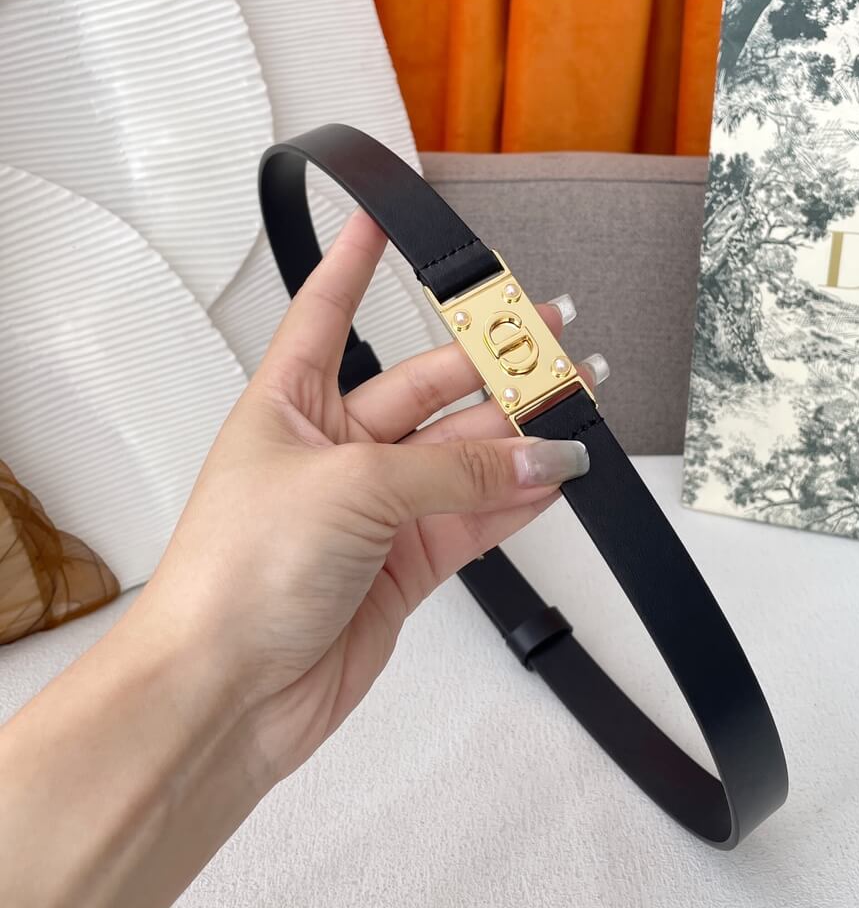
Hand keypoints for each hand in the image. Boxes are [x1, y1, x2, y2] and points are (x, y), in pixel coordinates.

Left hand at [138, 209, 597, 783]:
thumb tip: (540, 457)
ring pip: (462, 456)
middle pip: (428, 389)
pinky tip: (556, 476)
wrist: (225, 695)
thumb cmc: (236, 576)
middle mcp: (334, 451)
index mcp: (291, 406)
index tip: (379, 219)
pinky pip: (474, 517)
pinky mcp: (403, 565)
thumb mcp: (351, 491)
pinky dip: (517, 500)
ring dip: (520, 436)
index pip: (326, 313)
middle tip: (556, 341)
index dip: (352, 263)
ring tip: (578, 406)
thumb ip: (456, 473)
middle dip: (492, 365)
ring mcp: (374, 510)